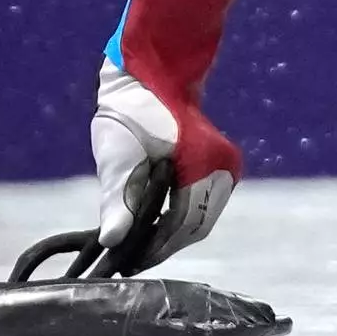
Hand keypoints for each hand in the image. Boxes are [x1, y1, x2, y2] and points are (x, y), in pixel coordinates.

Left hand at [90, 58, 240, 266]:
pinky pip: (202, 203)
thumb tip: (112, 241)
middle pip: (195, 225)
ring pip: (200, 217)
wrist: (152, 70)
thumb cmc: (132, 108)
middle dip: (164, 245)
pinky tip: (156, 225)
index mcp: (203, 164)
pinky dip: (180, 217)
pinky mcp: (219, 166)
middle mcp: (223, 169)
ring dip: (172, 233)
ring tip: (141, 248)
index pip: (182, 223)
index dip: (156, 248)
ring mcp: (225, 167)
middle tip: (132, 261)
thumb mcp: (118, 153)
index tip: (129, 265)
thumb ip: (117, 198)